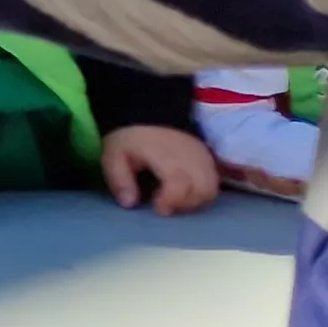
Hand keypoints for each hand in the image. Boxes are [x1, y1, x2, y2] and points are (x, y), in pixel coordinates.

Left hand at [102, 122, 221, 215]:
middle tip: (166, 205)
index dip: (171, 201)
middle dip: (185, 205)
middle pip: (203, 189)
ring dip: (195, 201)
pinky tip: (184, 194)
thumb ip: (119, 180)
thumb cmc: (130, 141)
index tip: (158, 209)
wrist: (148, 117)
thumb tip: (129, 203)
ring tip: (174, 200)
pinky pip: (214, 183)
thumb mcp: (113, 157)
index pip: (179, 182)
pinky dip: (202, 194)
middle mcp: (190, 156)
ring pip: (211, 189)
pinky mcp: (209, 159)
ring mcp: (203, 157)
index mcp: (165, 154)